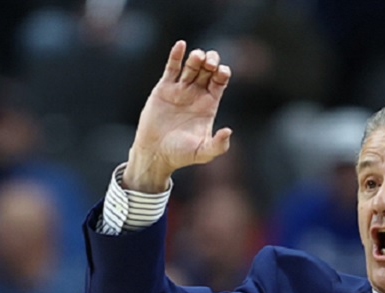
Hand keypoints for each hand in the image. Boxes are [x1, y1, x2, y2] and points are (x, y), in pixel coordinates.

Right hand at [123, 41, 232, 191]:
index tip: (221, 72)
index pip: (220, 81)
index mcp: (209, 104)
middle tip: (210, 63)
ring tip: (197, 57)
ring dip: (196, 58)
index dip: (223, 73)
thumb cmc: (181, 155)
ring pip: (191, 66)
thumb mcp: (203, 152)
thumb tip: (229, 131)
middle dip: (211, 61)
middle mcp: (196, 94)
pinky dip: (176, 55)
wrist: (155, 154)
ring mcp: (180, 89)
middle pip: (208, 69)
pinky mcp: (164, 88)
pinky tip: (181, 45)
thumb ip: (218, 145)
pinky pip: (171, 68)